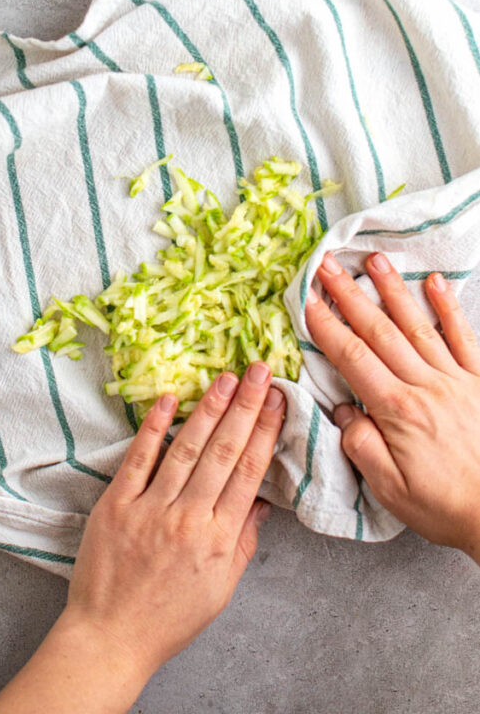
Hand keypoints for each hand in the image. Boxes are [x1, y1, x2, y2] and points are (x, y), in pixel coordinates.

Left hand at [64, 365, 285, 680]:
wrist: (110, 638)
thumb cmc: (168, 618)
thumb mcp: (221, 588)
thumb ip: (243, 541)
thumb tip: (261, 501)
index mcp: (219, 538)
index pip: (249, 472)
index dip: (265, 431)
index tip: (277, 399)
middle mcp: (189, 518)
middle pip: (224, 452)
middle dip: (245, 407)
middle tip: (258, 371)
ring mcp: (151, 509)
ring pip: (186, 449)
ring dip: (208, 409)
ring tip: (225, 378)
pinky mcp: (116, 505)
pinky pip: (138, 459)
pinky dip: (153, 428)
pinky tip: (168, 399)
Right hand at [305, 251, 479, 561]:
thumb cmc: (445, 507)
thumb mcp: (390, 490)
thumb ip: (361, 446)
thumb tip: (343, 412)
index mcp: (397, 410)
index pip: (352, 357)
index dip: (325, 325)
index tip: (305, 299)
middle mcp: (425, 386)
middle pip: (380, 331)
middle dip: (349, 294)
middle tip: (327, 265)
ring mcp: (456, 380)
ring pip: (417, 325)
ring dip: (392, 290)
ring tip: (373, 259)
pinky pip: (463, 337)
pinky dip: (447, 308)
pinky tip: (434, 283)